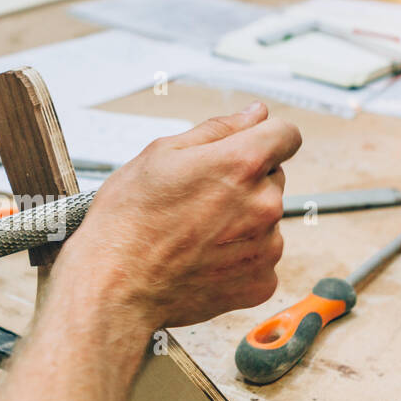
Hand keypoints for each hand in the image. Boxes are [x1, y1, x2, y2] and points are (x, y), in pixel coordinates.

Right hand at [53, 102, 300, 329]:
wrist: (115, 287)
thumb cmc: (127, 221)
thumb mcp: (160, 154)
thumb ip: (218, 129)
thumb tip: (256, 114)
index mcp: (241, 164)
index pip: (286, 134)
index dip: (263, 137)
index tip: (245, 149)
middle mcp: (263, 205)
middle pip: (272, 179)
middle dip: (243, 184)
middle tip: (197, 201)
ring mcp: (267, 247)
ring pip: (265, 221)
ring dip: (241, 223)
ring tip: (195, 235)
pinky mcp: (262, 282)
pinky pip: (261, 259)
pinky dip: (239, 259)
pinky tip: (203, 260)